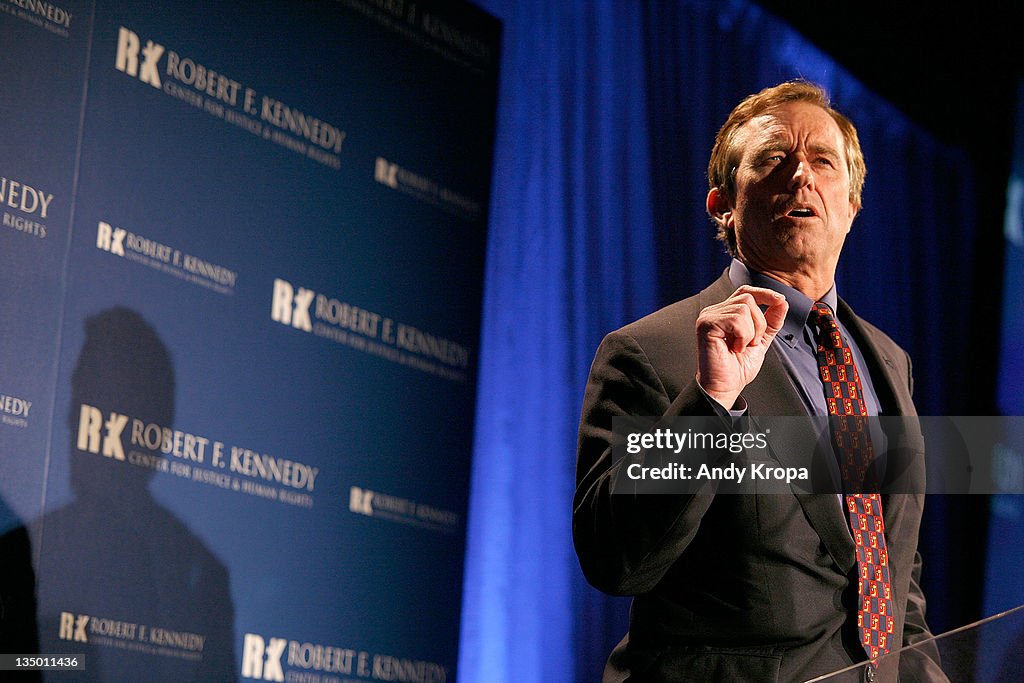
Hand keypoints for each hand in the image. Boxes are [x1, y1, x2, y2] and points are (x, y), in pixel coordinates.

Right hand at [695, 286, 787, 408]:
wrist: (726, 386)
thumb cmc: (738, 367)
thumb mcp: (761, 339)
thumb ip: (771, 320)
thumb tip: (782, 301)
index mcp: (725, 313)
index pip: (745, 291)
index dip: (764, 293)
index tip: (780, 301)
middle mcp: (714, 311)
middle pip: (748, 298)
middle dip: (759, 323)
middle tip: (750, 343)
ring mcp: (708, 317)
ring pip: (744, 308)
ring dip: (751, 332)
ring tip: (740, 347)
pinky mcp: (706, 324)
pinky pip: (736, 319)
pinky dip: (743, 336)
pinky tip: (734, 348)